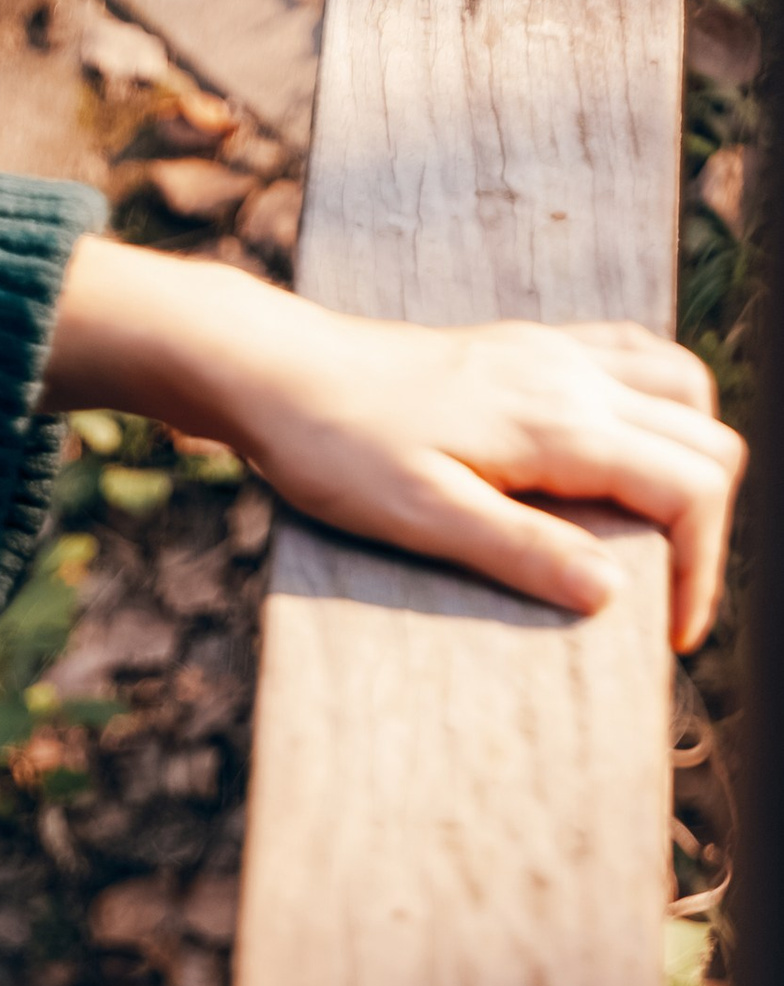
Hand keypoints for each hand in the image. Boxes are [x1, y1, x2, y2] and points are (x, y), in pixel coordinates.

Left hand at [41, 240, 744, 650]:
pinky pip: (633, 358)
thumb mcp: (422, 517)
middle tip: (663, 602)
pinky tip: (620, 455)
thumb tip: (611, 594)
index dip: (700, 569)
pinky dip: (656, 408)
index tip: (670, 638)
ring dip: (690, 459)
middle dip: (705, 526)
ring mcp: (555, 352)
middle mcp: (575, 375)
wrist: (281, 372)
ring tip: (651, 534)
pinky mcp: (526, 346)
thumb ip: (520, 550)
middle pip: (704, 438)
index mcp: (560, 423)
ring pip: (682, 389)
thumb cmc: (337, 450)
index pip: (689, 487)